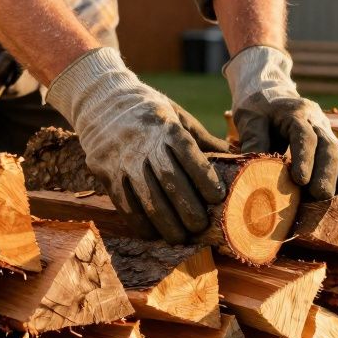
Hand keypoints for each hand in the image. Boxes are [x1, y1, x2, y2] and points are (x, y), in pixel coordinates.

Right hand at [47, 48, 226, 241]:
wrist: (101, 100)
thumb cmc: (149, 111)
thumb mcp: (177, 116)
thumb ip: (203, 140)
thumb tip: (236, 158)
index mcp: (166, 127)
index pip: (189, 155)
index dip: (204, 178)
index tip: (217, 197)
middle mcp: (143, 144)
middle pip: (169, 181)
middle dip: (187, 208)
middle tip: (201, 226)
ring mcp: (122, 159)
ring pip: (146, 197)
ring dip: (165, 222)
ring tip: (180, 237)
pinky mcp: (106, 172)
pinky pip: (124, 203)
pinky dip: (140, 222)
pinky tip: (153, 233)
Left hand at [224, 46, 337, 199]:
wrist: (272, 96)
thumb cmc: (259, 110)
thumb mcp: (250, 119)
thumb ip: (253, 140)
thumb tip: (252, 168)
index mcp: (294, 113)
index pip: (304, 135)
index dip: (304, 158)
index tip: (301, 180)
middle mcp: (315, 121)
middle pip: (327, 145)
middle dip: (326, 171)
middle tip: (320, 194)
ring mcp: (326, 130)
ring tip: (335, 197)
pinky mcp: (330, 141)